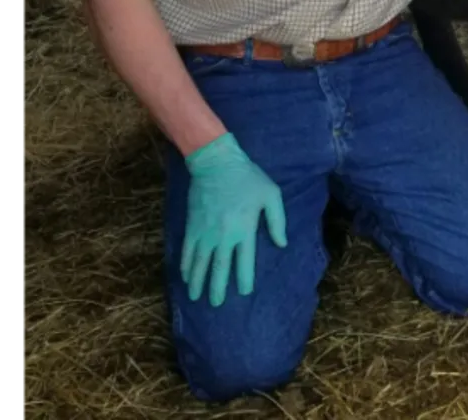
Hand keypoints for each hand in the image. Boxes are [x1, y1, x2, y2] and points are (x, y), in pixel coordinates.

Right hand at [181, 132, 286, 304]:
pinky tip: (185, 276)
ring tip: (196, 297)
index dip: (243, 279)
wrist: (216, 163)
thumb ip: (277, 221)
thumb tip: (282, 244)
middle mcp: (223, 236)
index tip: (243, 292)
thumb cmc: (247, 178)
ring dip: (197, 281)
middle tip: (215, 304)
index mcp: (244, 230)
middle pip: (219, 268)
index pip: (244, 262)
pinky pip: (187, 250)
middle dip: (217, 288)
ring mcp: (205, 232)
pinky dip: (185, 265)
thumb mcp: (271, 195)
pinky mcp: (192, 226)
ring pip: (200, 263)